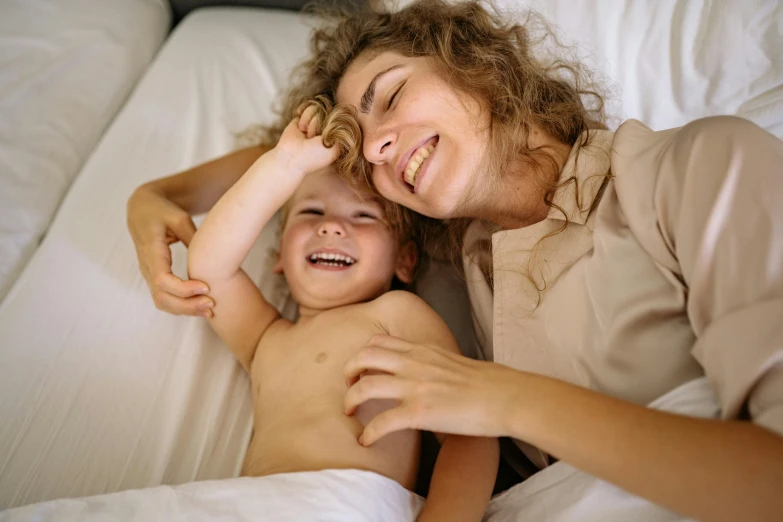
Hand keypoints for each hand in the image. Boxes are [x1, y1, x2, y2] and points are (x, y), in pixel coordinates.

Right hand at [127, 185, 214, 315]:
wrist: (142, 209)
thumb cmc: (161, 210)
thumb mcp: (178, 217)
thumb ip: (192, 237)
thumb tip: (212, 256)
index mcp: (151, 250)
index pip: (162, 279)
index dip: (184, 289)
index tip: (206, 287)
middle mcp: (146, 266)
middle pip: (162, 296)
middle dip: (187, 305)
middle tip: (212, 304)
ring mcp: (148, 273)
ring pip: (161, 301)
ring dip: (185, 309)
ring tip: (209, 309)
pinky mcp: (153, 277)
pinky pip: (163, 298)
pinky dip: (180, 306)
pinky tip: (199, 306)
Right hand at [273, 104, 338, 175]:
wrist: (292, 157)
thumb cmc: (314, 157)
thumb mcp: (335, 150)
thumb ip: (344, 135)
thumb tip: (346, 120)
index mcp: (335, 137)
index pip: (340, 120)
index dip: (332, 125)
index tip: (324, 137)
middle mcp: (325, 129)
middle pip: (329, 112)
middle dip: (319, 123)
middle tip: (312, 138)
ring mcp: (314, 123)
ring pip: (318, 108)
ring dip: (310, 121)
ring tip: (305, 133)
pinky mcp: (303, 118)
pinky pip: (308, 107)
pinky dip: (304, 115)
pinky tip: (300, 126)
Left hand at [343, 334, 523, 445]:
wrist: (505, 396)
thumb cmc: (486, 382)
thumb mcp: (451, 360)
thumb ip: (431, 362)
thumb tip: (423, 371)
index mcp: (422, 350)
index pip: (379, 341)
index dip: (362, 354)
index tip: (361, 370)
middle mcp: (414, 364)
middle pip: (364, 356)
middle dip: (348, 372)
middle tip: (348, 388)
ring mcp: (415, 387)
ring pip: (365, 386)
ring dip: (350, 401)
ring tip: (349, 413)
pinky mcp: (420, 412)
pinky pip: (382, 423)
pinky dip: (368, 434)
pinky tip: (366, 442)